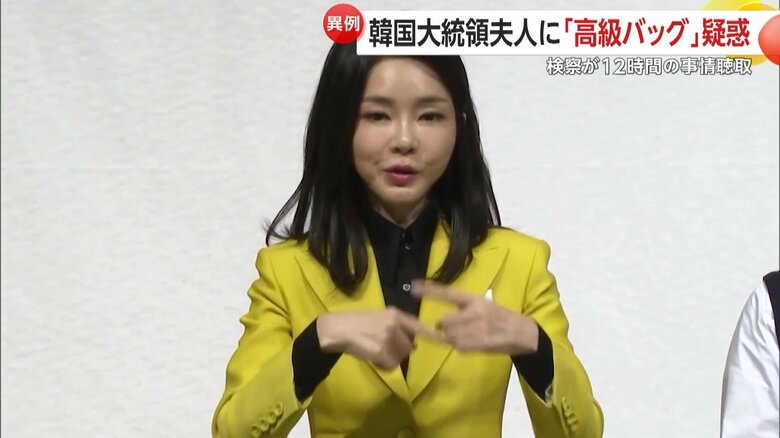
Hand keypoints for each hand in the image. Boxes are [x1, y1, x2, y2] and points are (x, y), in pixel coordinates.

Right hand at [317, 307, 442, 368]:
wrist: (337, 328)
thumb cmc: (356, 324)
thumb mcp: (379, 318)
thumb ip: (395, 326)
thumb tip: (410, 343)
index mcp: (395, 314)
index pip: (418, 326)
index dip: (432, 335)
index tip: (445, 340)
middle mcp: (394, 323)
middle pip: (408, 347)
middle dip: (397, 351)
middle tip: (380, 347)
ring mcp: (388, 337)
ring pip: (400, 357)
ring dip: (389, 359)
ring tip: (374, 351)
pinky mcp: (381, 350)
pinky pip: (390, 365)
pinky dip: (382, 365)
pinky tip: (371, 357)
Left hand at [411, 280, 538, 355]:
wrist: (522, 334)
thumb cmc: (502, 318)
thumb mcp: (485, 306)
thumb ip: (465, 310)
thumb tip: (444, 322)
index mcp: (474, 299)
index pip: (448, 293)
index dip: (429, 290)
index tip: (412, 287)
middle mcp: (473, 311)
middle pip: (444, 321)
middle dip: (447, 327)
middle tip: (460, 328)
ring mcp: (475, 328)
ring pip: (449, 335)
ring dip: (454, 337)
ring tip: (471, 335)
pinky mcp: (477, 343)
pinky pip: (458, 346)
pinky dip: (462, 346)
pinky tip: (475, 342)